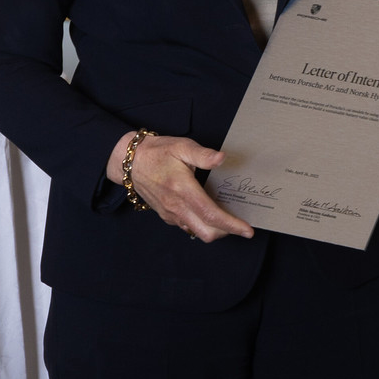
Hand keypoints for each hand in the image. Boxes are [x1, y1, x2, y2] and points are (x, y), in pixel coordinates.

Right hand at [105, 132, 254, 242]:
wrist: (131, 162)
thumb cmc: (158, 152)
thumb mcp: (181, 146)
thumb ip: (203, 154)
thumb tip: (222, 158)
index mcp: (183, 189)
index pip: (211, 214)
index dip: (231, 225)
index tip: (247, 230)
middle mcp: (176, 206)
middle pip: (206, 232)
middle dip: (226, 232)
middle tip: (240, 224)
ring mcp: (170, 214)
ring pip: (196, 232)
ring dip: (214, 230)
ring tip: (226, 218)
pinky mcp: (166, 216)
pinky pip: (187, 227)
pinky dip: (201, 225)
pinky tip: (208, 213)